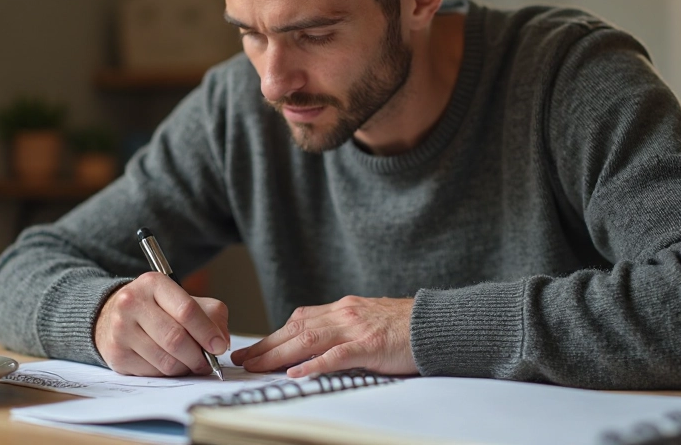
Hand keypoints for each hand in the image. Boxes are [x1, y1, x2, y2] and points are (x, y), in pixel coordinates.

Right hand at [94, 272, 229, 375]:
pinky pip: (153, 372)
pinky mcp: (117, 354)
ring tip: (190, 364)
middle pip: (176, 339)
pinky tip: (170, 364)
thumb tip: (222, 342)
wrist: (112, 315)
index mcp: (153, 283)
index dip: (207, 332)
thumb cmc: (156, 308)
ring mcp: (120, 330)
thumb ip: (210, 315)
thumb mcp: (182, 299)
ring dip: (185, 367)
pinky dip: (168, 373)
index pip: (186, 310)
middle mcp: (132, 303)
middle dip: (198, 356)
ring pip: (165, 360)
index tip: (219, 346)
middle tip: (208, 362)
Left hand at [231, 295, 416, 377]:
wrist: (438, 324)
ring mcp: (357, 328)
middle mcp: (345, 313)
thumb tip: (317, 346)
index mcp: (343, 309)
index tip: (253, 348)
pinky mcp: (371, 345)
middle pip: (296, 328)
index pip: (299, 320)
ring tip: (257, 366)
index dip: (273, 335)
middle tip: (242, 359)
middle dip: (266, 345)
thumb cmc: (406, 328)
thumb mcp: (368, 322)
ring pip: (309, 339)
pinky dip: (315, 364)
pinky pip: (338, 355)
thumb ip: (344, 330)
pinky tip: (297, 373)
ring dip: (278, 354)